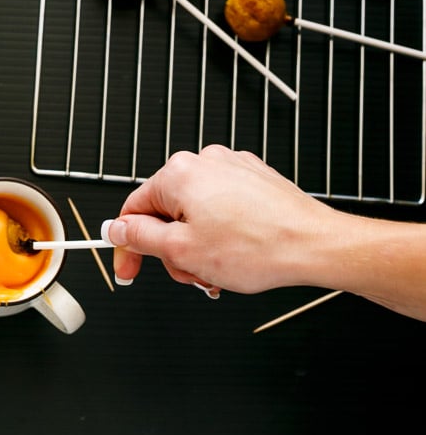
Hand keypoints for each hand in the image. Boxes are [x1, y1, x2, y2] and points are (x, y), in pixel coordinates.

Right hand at [105, 144, 338, 295]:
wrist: (317, 246)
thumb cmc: (259, 248)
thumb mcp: (181, 250)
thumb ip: (140, 237)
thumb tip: (117, 229)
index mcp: (179, 174)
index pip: (133, 209)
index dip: (127, 245)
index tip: (130, 268)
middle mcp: (204, 162)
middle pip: (165, 212)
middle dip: (172, 248)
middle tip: (190, 272)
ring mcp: (232, 168)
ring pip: (194, 213)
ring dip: (198, 245)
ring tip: (218, 268)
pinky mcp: (254, 179)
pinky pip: (221, 207)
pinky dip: (220, 232)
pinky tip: (235, 254)